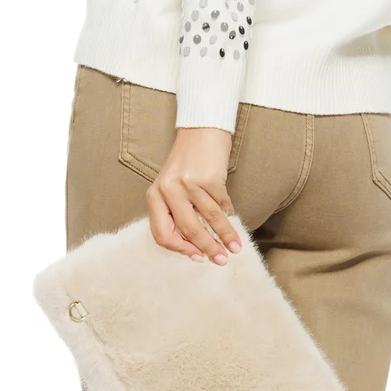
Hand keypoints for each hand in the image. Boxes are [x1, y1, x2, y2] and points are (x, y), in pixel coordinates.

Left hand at [146, 126, 243, 265]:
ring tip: (236, 248)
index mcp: (154, 195)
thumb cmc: (186, 161)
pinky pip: (222, 204)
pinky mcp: (209, 178)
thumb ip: (176, 212)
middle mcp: (168, 190)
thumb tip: (195, 244)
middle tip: (221, 260)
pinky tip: (235, 222)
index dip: (180, 249)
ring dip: (225, 236)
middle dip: (208, 248)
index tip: (197, 258)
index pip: (162, 234)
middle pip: (188, 229)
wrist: (202, 130)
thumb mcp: (171, 186)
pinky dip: (230, 215)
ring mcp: (189, 183)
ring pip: (209, 219)